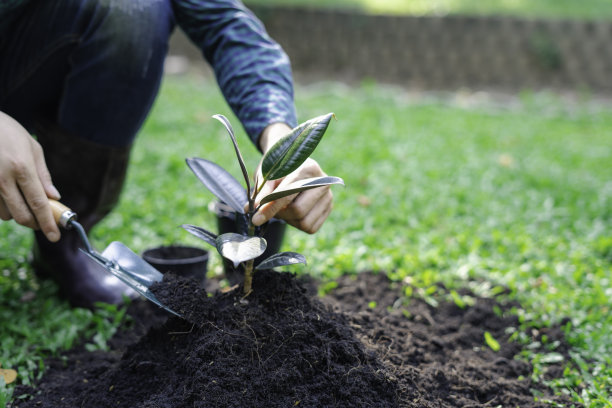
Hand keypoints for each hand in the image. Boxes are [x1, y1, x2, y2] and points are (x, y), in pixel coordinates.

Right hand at [0, 111, 60, 241]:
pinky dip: (4, 207)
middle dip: (35, 223)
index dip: (48, 223)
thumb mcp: (33, 148)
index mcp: (22, 168)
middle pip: (21, 215)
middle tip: (43, 222)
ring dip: (18, 213)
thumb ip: (43, 175)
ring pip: (5, 214)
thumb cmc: (9, 133)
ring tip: (23, 199)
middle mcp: (3, 178)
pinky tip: (9, 194)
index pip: (38, 203)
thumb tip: (53, 197)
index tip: (55, 236)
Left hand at [250, 123, 333, 233]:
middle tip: (271, 207)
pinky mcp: (328, 208)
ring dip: (288, 219)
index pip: (287, 194)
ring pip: (304, 222)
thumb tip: (251, 210)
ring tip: (283, 207)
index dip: (270, 208)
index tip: (256, 219)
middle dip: (280, 213)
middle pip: (297, 210)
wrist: (294, 163)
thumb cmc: (279, 168)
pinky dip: (297, 224)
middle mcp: (323, 182)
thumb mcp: (268, 175)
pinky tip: (293, 211)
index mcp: (308, 168)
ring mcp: (328, 196)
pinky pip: (310, 227)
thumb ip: (262, 192)